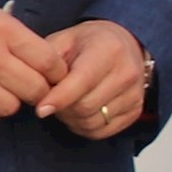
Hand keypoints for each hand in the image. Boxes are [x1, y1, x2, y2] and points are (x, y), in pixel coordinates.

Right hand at [0, 0, 65, 128]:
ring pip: (10, 107)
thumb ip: (16, 36)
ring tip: (2, 94)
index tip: (53, 76)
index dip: (57, 73)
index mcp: (3, 29)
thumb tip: (45, 59)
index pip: (50, 61)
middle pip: (35, 89)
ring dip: (10, 104)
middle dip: (38, 92)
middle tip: (29, 89)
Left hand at [37, 20, 153, 139]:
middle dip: (62, 108)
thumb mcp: (65, 40)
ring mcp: (135, 93)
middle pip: (85, 107)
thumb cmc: (90, 43)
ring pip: (92, 122)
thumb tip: (35, 88)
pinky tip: (80, 113)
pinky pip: (102, 131)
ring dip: (72, 119)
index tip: (40, 109)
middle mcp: (127, 72)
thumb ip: (48, 61)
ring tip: (66, 104)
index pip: (81, 83)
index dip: (58, 99)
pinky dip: (85, 127)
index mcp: (108, 50)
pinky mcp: (136, 110)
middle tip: (53, 99)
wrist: (126, 43)